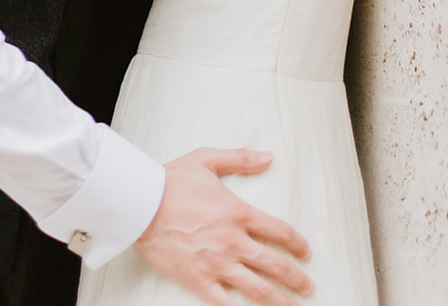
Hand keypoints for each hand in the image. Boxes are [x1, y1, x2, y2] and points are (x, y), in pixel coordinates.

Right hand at [134, 147, 312, 304]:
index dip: (298, 244)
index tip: (306, 253)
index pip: (279, 232)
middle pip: (275, 266)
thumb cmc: (170, 180)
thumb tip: (268, 157)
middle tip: (308, 287)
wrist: (139, 204)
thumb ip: (240, 159)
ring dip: (281, 301)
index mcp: (237, 212)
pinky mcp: (199, 280)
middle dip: (297, 279)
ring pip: (258, 290)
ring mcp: (217, 264)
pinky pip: (226, 303)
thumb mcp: (206, 160)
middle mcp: (232, 241)